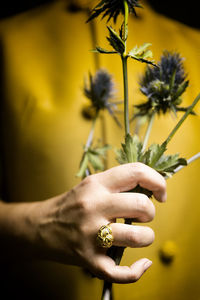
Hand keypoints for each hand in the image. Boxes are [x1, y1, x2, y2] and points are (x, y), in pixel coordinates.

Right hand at [34, 163, 165, 282]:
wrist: (41, 226)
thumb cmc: (71, 205)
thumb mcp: (92, 185)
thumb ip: (118, 184)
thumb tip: (152, 188)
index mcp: (96, 184)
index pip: (137, 172)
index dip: (158, 181)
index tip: (160, 193)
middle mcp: (93, 206)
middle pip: (141, 206)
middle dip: (150, 213)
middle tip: (143, 216)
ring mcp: (91, 234)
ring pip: (137, 237)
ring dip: (147, 237)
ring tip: (138, 236)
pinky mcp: (89, 259)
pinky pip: (121, 271)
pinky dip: (137, 271)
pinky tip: (142, 264)